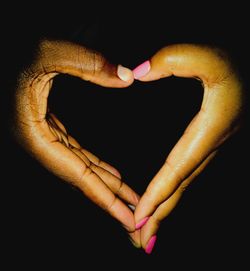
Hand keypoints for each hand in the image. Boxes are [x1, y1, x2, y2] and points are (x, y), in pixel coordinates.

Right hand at [12, 39, 140, 243]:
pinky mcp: (49, 130)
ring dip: (106, 184)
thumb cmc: (11, 51)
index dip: (105, 199)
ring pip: (81, 169)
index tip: (128, 220)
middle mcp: (40, 142)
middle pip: (81, 179)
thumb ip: (87, 63)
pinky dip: (95, 167)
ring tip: (129, 198)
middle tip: (136, 217)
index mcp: (35, 134)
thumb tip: (127, 78)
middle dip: (110, 200)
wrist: (0, 52)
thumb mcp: (47, 51)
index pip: (77, 175)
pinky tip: (109, 173)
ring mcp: (44, 138)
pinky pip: (76, 155)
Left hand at [132, 44, 244, 252]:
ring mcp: (209, 148)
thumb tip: (138, 74)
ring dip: (165, 209)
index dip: (157, 194)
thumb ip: (171, 60)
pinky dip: (172, 192)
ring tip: (148, 232)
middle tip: (140, 241)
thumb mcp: (206, 56)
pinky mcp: (205, 144)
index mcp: (208, 131)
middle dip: (160, 215)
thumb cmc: (236, 65)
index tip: (138, 217)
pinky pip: (185, 174)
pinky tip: (163, 200)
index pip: (177, 170)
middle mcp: (209, 146)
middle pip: (180, 187)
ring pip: (183, 185)